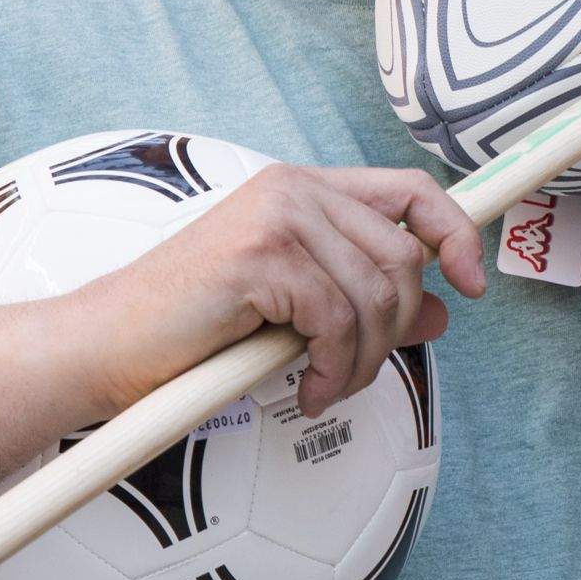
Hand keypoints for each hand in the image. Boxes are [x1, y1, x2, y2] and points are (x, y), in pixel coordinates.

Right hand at [75, 165, 487, 414]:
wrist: (108, 344)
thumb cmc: (189, 329)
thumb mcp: (292, 311)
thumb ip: (362, 300)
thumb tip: (442, 310)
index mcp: (299, 189)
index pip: (408, 190)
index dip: (453, 232)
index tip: (472, 282)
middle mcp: (292, 189)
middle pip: (401, 256)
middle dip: (393, 330)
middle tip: (352, 373)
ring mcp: (277, 217)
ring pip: (376, 294)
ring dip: (364, 360)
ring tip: (327, 387)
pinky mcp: (262, 256)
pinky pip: (339, 321)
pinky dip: (333, 369)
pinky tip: (306, 390)